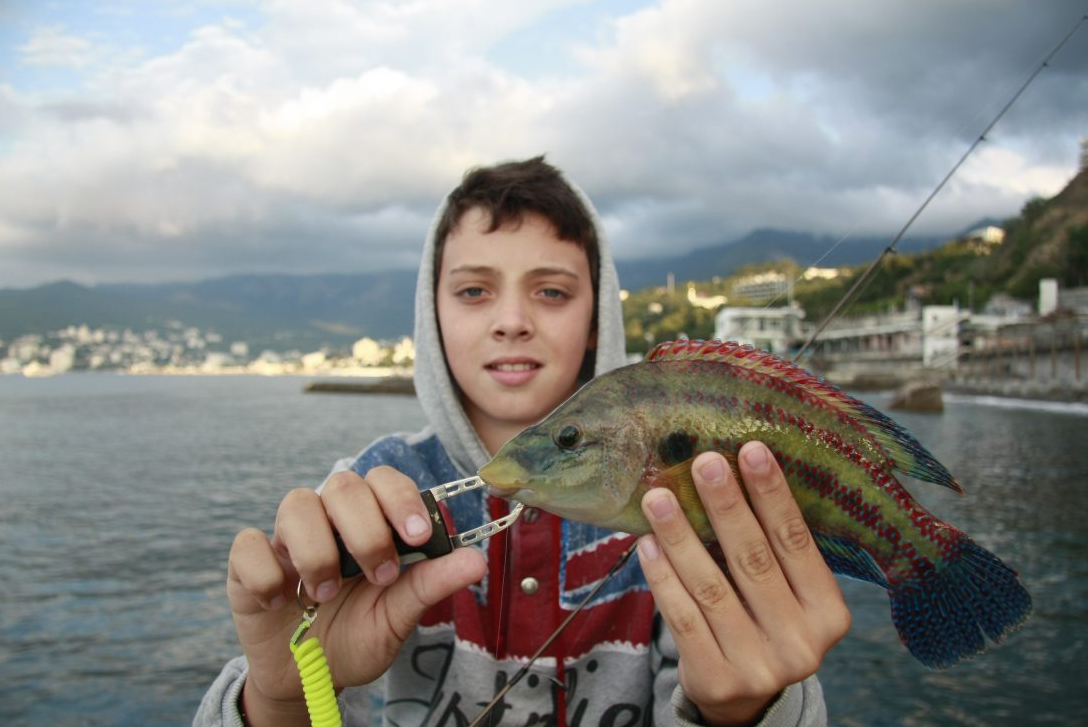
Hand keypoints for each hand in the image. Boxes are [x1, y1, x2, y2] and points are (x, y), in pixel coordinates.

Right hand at [226, 466, 486, 726]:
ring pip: (296, 504)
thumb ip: (431, 584)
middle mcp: (328, 519)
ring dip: (317, 550)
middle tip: (380, 575)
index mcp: (370, 520)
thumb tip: (475, 560)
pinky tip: (282, 601)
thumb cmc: (358, 635)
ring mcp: (286, 537)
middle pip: (343, 485)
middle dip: (366, 529)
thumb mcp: (399, 615)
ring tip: (328, 593)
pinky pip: (248, 545)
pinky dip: (267, 574)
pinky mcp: (247, 563)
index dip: (400, 500)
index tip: (416, 537)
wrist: (309, 678)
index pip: (384, 481)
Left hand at [637, 443, 850, 726]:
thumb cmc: (764, 623)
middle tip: (703, 462)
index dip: (773, 495)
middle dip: (726, 505)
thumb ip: (773, 550)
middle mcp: (801, 643)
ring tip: (658, 497)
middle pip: (754, 560)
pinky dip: (663, 577)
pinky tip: (648, 544)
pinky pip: (683, 617)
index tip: (751, 450)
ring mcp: (759, 667)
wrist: (744, 698)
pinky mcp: (717, 679)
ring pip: (711, 587)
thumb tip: (733, 470)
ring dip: (681, 536)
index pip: (797, 542)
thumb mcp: (787, 594)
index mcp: (828, 613)